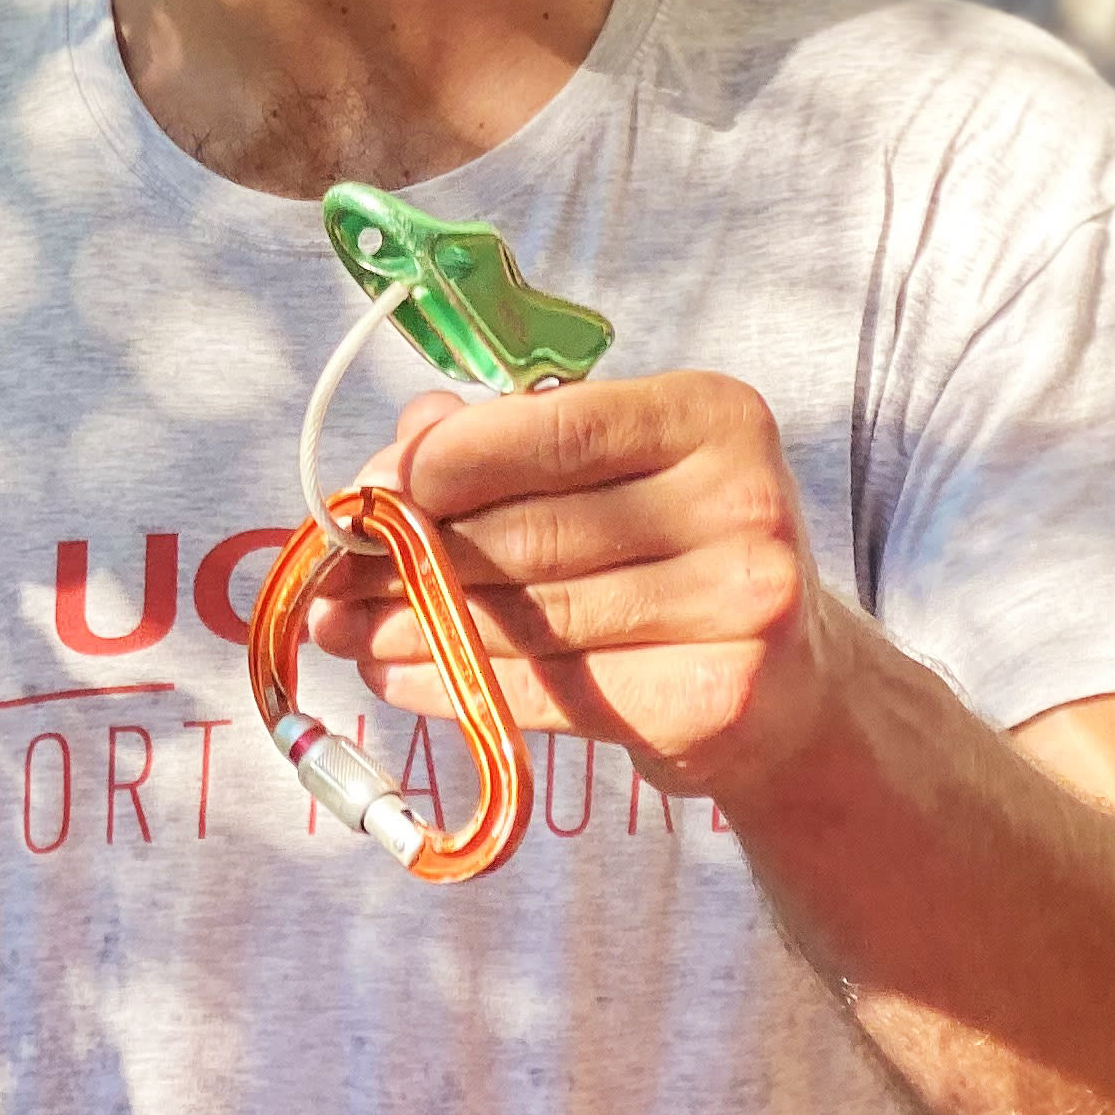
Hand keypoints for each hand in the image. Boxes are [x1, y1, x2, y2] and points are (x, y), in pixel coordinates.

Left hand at [305, 370, 851, 807]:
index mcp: (712, 415)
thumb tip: (389, 457)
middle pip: (529, 533)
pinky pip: (547, 693)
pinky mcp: (715, 700)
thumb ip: (502, 444)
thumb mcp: (607, 473)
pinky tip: (395, 673)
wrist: (787, 681)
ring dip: (412, 626)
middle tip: (327, 575)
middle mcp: (743, 502)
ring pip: (529, 618)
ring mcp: (743, 607)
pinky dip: (453, 686)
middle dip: (406, 556)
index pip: (552, 431)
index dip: (439, 465)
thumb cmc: (669, 552)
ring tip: (342, 627)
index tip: (362, 495)